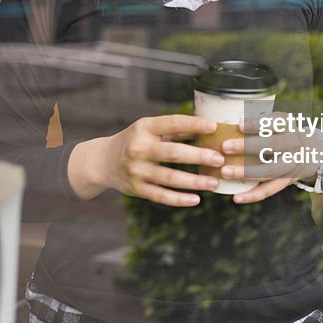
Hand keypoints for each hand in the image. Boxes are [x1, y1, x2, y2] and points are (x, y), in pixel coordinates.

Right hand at [68, 114, 225, 206]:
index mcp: (144, 128)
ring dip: (194, 181)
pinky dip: (179, 199)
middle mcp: (138, 148)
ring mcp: (136, 170)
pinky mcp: (136, 189)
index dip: (193, 124)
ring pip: (169, 178)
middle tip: (220, 159)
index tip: (214, 126)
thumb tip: (209, 127)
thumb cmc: (136, 140)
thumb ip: (175, 129)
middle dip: (198, 156)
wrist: (102, 161)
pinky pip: (161, 196)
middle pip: (173, 153)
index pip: (172, 123)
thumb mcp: (149, 129)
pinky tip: (196, 199)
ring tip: (214, 182)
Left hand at [219, 112, 322, 203]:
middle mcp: (292, 145)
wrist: (313, 152)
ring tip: (224, 172)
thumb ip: (261, 120)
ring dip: (245, 172)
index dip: (257, 124)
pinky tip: (236, 197)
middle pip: (270, 146)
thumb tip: (230, 121)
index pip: (274, 123)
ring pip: (268, 171)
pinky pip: (268, 190)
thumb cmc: (286, 133)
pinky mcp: (286, 181)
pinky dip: (252, 195)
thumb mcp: (281, 120)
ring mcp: (290, 165)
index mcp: (288, 126)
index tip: (239, 125)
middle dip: (247, 146)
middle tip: (224, 146)